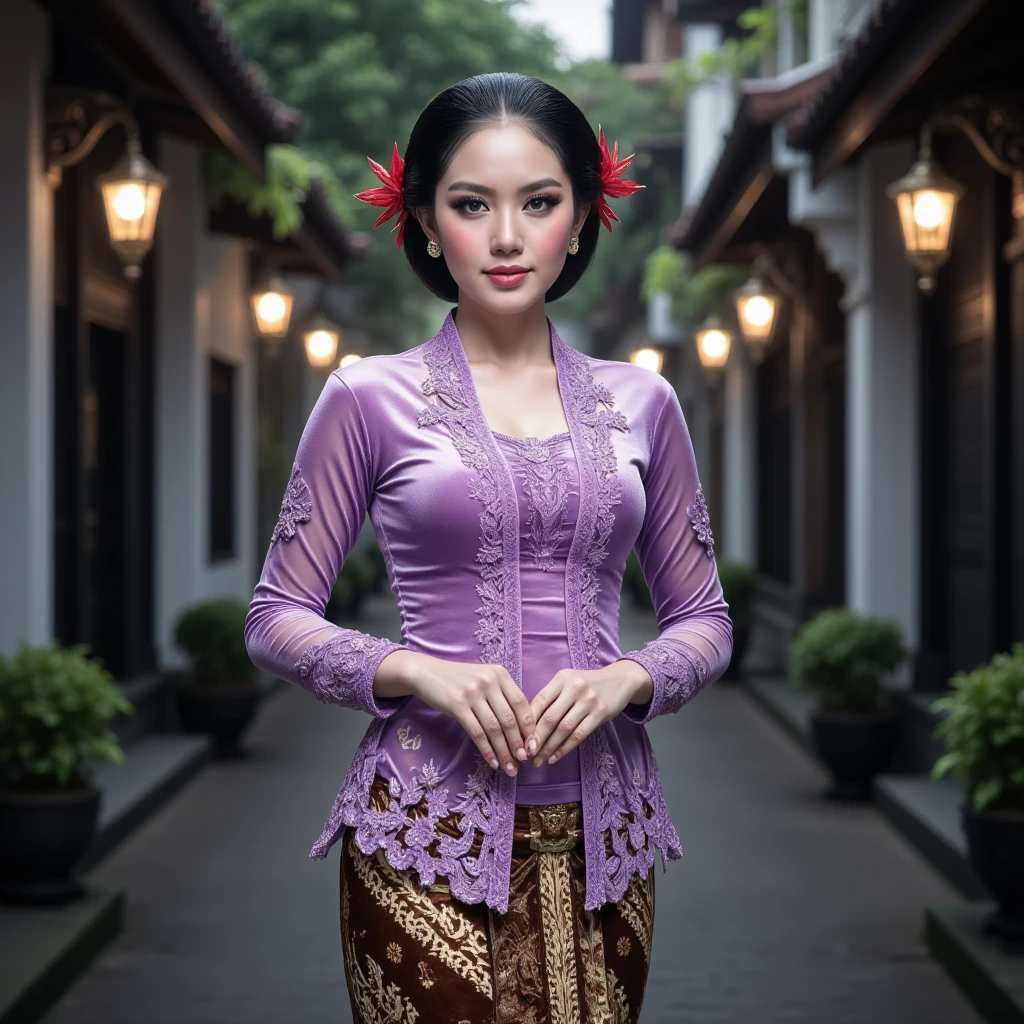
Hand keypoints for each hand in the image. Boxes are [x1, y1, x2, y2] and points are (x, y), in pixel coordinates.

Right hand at [410, 657, 536, 776]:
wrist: (428, 673)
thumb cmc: (460, 680)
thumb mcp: (485, 679)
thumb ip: (503, 696)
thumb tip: (523, 728)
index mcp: (500, 674)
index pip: (521, 703)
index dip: (529, 726)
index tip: (533, 745)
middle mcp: (488, 681)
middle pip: (509, 718)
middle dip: (518, 743)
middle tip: (524, 760)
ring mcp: (472, 693)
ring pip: (494, 728)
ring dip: (504, 751)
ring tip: (510, 768)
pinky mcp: (457, 705)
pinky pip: (476, 732)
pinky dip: (487, 750)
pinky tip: (493, 762)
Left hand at [527, 665, 642, 767]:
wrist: (619, 680)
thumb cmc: (587, 684)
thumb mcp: (568, 682)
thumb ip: (551, 698)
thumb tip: (528, 725)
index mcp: (562, 678)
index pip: (539, 701)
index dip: (528, 722)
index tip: (519, 738)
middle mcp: (574, 688)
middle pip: (550, 717)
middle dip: (536, 739)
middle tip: (527, 754)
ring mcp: (589, 700)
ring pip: (563, 729)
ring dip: (549, 747)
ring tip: (539, 760)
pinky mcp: (601, 713)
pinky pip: (579, 735)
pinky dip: (565, 748)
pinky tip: (555, 757)